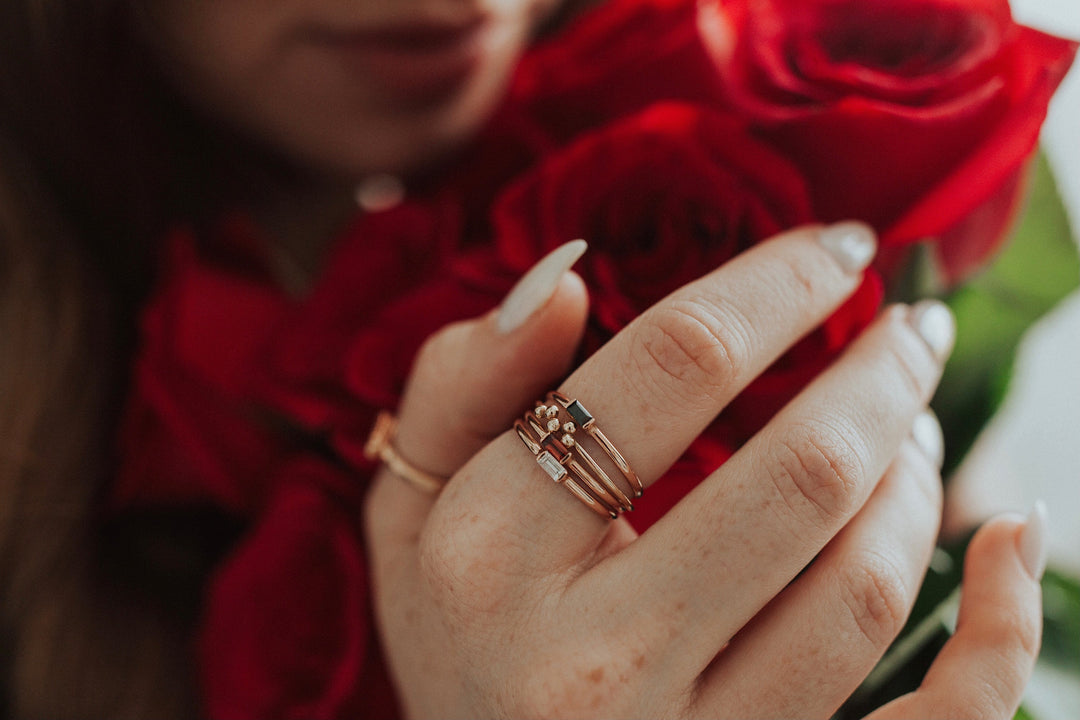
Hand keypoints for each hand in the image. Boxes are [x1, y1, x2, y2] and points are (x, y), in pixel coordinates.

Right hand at [364, 225, 1042, 718]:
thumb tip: (569, 279)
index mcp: (492, 556)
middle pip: (797, 477)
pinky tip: (1010, 542)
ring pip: (864, 590)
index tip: (836, 248)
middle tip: (912, 328)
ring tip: (914, 425)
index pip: (672, 370)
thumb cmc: (456, 631)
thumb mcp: (410, 503)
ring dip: (918, 478)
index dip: (775, 284)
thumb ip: (463, 382)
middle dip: (882, 374)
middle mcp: (589, 659)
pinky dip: (1001, 635)